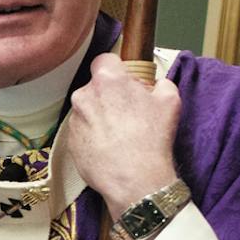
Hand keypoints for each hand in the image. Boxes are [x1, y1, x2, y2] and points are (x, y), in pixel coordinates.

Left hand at [65, 52, 181, 211]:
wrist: (134, 179)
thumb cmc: (152, 138)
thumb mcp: (170, 101)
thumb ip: (161, 83)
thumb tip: (157, 84)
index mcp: (107, 80)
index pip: (105, 60)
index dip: (116, 68)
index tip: (125, 80)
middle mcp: (84, 96)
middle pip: (95, 87)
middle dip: (109, 95)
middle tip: (126, 111)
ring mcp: (74, 120)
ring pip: (87, 109)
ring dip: (99, 116)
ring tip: (119, 134)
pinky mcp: (70, 142)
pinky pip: (81, 131)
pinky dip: (92, 135)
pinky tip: (108, 147)